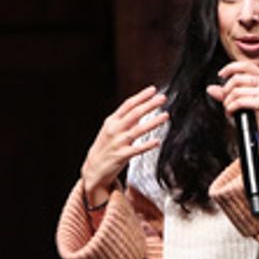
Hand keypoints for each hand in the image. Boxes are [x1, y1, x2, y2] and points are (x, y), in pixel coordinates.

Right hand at [81, 86, 168, 205]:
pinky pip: (137, 149)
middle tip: (162, 98)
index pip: (128, 105)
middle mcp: (114, 129)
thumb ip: (125, 120)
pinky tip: (157, 141)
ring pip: (138, 130)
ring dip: (153, 122)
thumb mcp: (111, 129)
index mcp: (112, 121)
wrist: (93, 169)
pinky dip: (147, 145)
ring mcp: (118, 142)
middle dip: (149, 105)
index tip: (153, 90)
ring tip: (165, 116)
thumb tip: (141, 110)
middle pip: (134, 113)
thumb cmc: (105, 148)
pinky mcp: (121, 156)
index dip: (141, 96)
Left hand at [207, 61, 258, 143]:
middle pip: (237, 78)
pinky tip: (232, 113)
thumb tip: (211, 88)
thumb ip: (227, 92)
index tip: (221, 75)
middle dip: (226, 91)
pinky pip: (238, 101)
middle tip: (226, 100)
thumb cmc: (256, 114)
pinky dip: (231, 108)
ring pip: (236, 91)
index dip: (230, 68)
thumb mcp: (241, 98)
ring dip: (227, 102)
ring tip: (230, 108)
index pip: (245, 65)